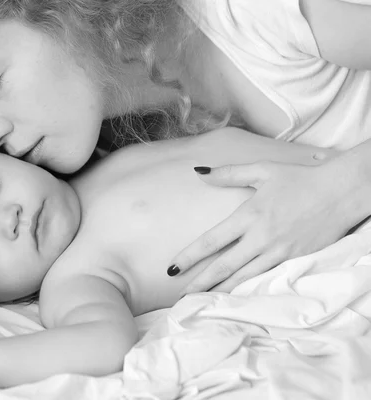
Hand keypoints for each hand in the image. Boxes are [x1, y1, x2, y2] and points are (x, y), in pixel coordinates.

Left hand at [172, 157, 370, 293]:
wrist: (342, 191)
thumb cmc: (299, 179)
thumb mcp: (262, 170)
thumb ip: (229, 173)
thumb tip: (200, 172)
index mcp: (248, 214)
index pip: (211, 241)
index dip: (189, 257)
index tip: (172, 269)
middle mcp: (260, 237)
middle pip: (223, 266)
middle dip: (200, 283)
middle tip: (181, 296)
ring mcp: (279, 252)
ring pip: (244, 278)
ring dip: (221, 292)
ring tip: (202, 302)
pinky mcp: (295, 260)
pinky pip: (267, 279)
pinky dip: (249, 290)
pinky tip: (237, 298)